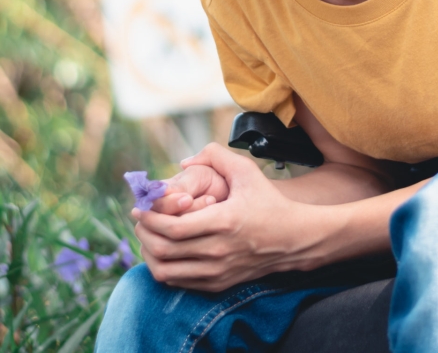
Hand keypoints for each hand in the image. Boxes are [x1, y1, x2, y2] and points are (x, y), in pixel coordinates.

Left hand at [133, 143, 323, 290]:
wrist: (293, 238)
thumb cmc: (269, 202)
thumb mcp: (247, 172)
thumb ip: (217, 156)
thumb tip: (184, 162)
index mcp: (223, 222)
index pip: (173, 227)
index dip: (150, 218)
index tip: (141, 206)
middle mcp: (217, 251)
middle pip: (163, 250)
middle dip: (144, 233)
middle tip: (141, 219)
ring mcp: (216, 271)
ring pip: (165, 271)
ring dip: (149, 253)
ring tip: (148, 235)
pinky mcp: (217, 284)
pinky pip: (178, 282)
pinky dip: (164, 267)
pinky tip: (165, 250)